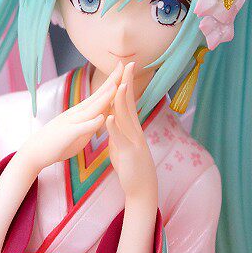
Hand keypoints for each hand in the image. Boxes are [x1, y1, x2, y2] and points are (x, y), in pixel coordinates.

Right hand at [19, 62, 123, 174]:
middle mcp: (76, 113)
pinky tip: (101, 118)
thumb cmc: (57, 143)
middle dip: (111, 81)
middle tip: (124, 65)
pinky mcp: (67, 135)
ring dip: (104, 98)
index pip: (99, 94)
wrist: (35, 152)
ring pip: (90, 109)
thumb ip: (90, 123)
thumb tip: (102, 117)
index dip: (112, 81)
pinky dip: (91, 123)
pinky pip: (81, 128)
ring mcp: (71, 122)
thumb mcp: (78, 131)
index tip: (123, 68)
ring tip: (116, 86)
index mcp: (81, 113)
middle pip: (97, 95)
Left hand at [106, 63, 157, 202]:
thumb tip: (113, 119)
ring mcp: (133, 141)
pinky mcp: (128, 153)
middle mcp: (135, 130)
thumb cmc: (131, 167)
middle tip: (128, 64)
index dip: (126, 83)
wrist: (141, 188)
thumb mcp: (123, 144)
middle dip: (128, 83)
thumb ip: (118, 131)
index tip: (125, 67)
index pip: (129, 101)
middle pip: (130, 103)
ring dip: (122, 101)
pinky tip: (110, 117)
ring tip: (119, 85)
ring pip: (126, 118)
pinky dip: (114, 127)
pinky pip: (120, 138)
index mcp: (132, 127)